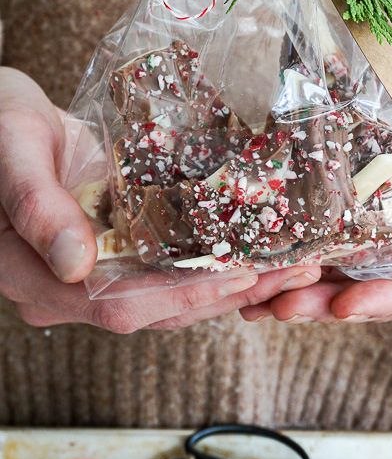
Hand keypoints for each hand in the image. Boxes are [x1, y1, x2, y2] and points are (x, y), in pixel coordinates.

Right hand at [0, 68, 319, 332]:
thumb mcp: (13, 151)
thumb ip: (37, 206)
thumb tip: (75, 263)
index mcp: (36, 276)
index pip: (122, 304)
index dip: (186, 294)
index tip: (244, 277)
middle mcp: (66, 287)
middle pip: (159, 308)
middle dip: (230, 294)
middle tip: (297, 272)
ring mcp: (91, 272)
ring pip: (170, 294)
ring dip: (233, 284)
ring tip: (293, 265)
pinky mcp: (113, 250)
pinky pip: (168, 268)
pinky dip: (213, 262)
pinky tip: (256, 247)